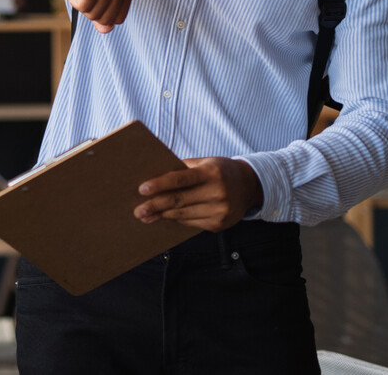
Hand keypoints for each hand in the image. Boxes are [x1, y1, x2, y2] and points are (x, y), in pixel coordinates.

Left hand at [133, 157, 263, 230]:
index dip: (160, 185)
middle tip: (138, 210)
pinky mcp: (219, 225)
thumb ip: (183, 169)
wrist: (249, 186)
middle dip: (155, 206)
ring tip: (146, 216)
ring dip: (162, 216)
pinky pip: (191, 223)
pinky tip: (165, 218)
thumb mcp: (205, 162)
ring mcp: (220, 211)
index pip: (180, 179)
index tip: (142, 189)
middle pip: (179, 201)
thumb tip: (155, 177)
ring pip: (183, 215)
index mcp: (211, 173)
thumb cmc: (221, 170)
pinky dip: (176, 220)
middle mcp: (217, 193)